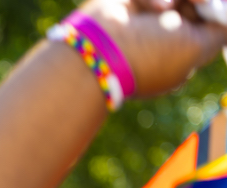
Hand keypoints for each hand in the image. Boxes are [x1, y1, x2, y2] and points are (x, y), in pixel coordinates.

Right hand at [76, 1, 226, 97]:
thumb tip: (226, 18)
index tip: (211, 7)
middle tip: (198, 3)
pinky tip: (158, 6)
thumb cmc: (149, 56)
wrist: (99, 51)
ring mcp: (145, 19)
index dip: (216, 11)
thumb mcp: (197, 48)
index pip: (207, 23)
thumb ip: (221, 31)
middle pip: (193, 4)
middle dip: (199, 1)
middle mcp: (162, 35)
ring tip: (170, 6)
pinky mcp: (128, 4)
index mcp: (179, 53)